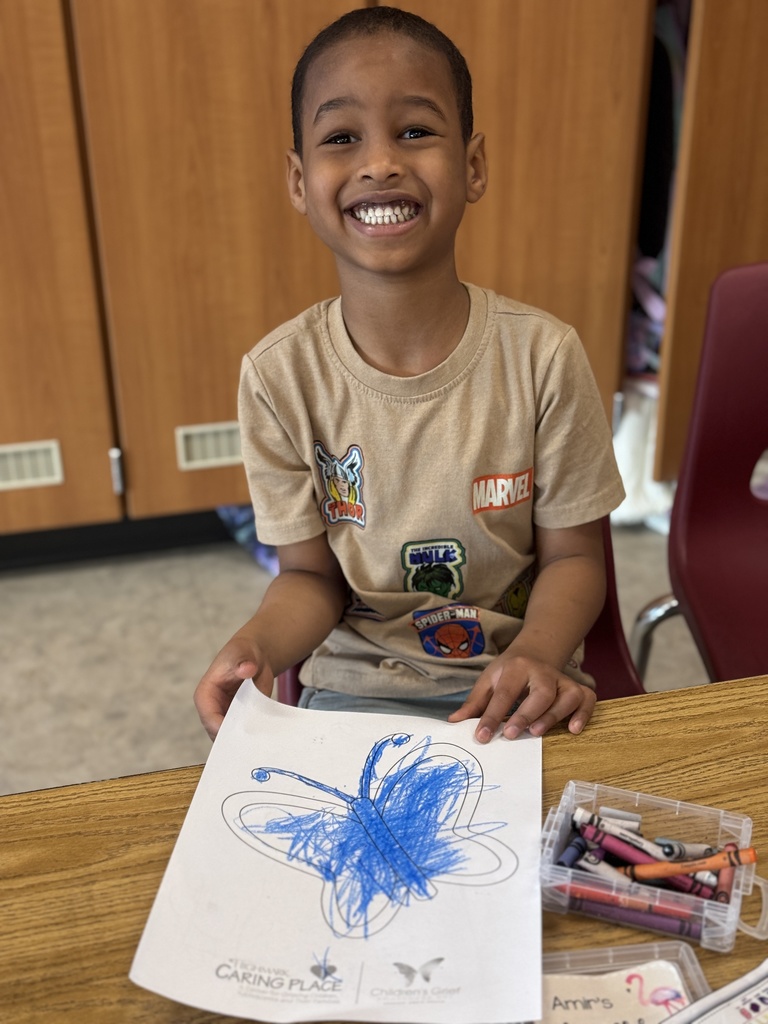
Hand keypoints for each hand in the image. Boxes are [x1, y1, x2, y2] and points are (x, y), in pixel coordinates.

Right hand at [194, 637, 274, 739]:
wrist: (255, 657)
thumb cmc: (243, 653)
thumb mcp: (242, 653)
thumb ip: (243, 661)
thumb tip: (247, 668)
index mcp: (205, 695)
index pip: (210, 717)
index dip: (223, 728)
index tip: (240, 734)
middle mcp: (212, 710)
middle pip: (219, 733)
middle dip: (234, 740)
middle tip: (252, 746)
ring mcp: (225, 718)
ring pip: (231, 738)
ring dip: (244, 742)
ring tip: (259, 745)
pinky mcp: (239, 721)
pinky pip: (243, 735)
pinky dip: (253, 739)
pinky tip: (265, 740)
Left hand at [448, 653, 595, 742]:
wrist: (536, 651)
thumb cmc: (508, 671)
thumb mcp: (489, 680)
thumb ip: (474, 703)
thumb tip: (454, 722)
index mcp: (516, 667)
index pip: (504, 693)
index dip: (492, 716)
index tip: (482, 736)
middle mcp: (542, 672)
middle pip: (540, 692)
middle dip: (526, 714)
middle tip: (511, 734)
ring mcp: (562, 680)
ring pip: (566, 696)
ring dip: (553, 716)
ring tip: (536, 733)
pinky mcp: (578, 688)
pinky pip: (587, 699)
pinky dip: (583, 714)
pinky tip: (572, 729)